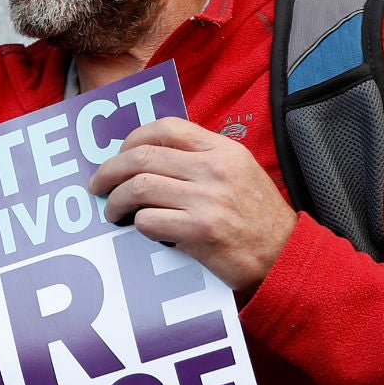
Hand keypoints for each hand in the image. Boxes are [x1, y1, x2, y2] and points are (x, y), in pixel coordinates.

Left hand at [88, 117, 297, 293]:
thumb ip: (201, 160)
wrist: (286, 256)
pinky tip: (139, 229)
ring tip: (112, 212)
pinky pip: (148, 221)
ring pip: (138, 187)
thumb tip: (149, 158)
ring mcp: (207, 200)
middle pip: (142, 157)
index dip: (132, 139)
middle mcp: (214, 169)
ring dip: (115, 201)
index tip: (118, 155)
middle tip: (98, 185)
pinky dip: (136, 225)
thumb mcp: (239, 173)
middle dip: (109, 171)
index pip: (166, 127)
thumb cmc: (258, 218)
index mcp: (223, 150)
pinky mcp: (200, 231)